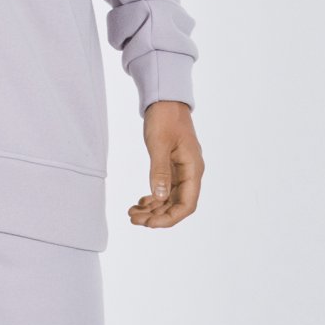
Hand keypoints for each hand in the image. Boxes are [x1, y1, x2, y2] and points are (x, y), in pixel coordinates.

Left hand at [128, 100, 203, 228]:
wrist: (165, 101)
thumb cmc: (164, 119)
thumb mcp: (159, 145)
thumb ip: (159, 171)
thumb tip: (159, 197)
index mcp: (193, 169)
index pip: (187, 204)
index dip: (170, 218)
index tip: (150, 224)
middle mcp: (191, 173)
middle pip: (177, 205)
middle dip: (156, 216)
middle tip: (134, 219)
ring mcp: (182, 171)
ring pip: (169, 199)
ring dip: (153, 209)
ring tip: (132, 213)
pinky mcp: (173, 168)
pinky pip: (165, 190)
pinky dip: (153, 198)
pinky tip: (140, 203)